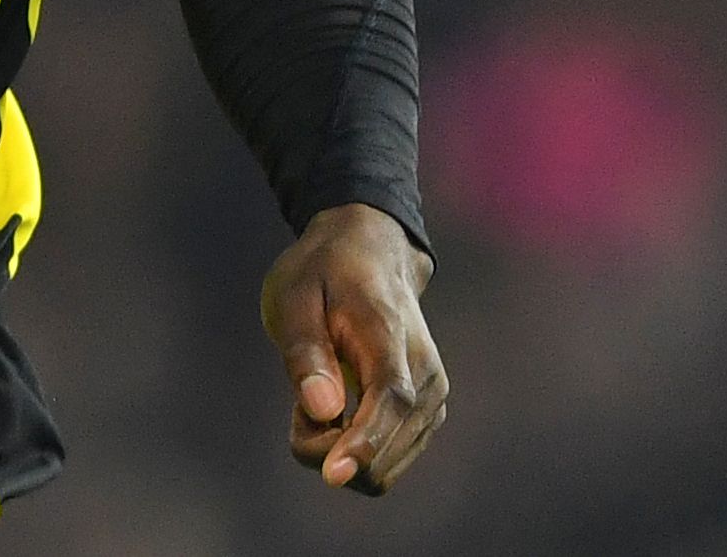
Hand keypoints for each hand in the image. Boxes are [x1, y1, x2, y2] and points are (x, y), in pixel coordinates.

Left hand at [260, 203, 444, 494]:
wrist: (372, 252)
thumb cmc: (325, 273)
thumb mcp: (293, 297)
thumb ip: (306, 354)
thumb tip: (323, 410)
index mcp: (391, 336)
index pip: (391, 400)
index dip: (363, 443)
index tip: (333, 474)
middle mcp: (425, 373)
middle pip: (384, 450)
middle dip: (327, 448)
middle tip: (302, 400)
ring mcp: (433, 397)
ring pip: (384, 468)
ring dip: (339, 450)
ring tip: (322, 393)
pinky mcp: (429, 414)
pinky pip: (387, 463)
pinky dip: (355, 450)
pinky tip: (339, 409)